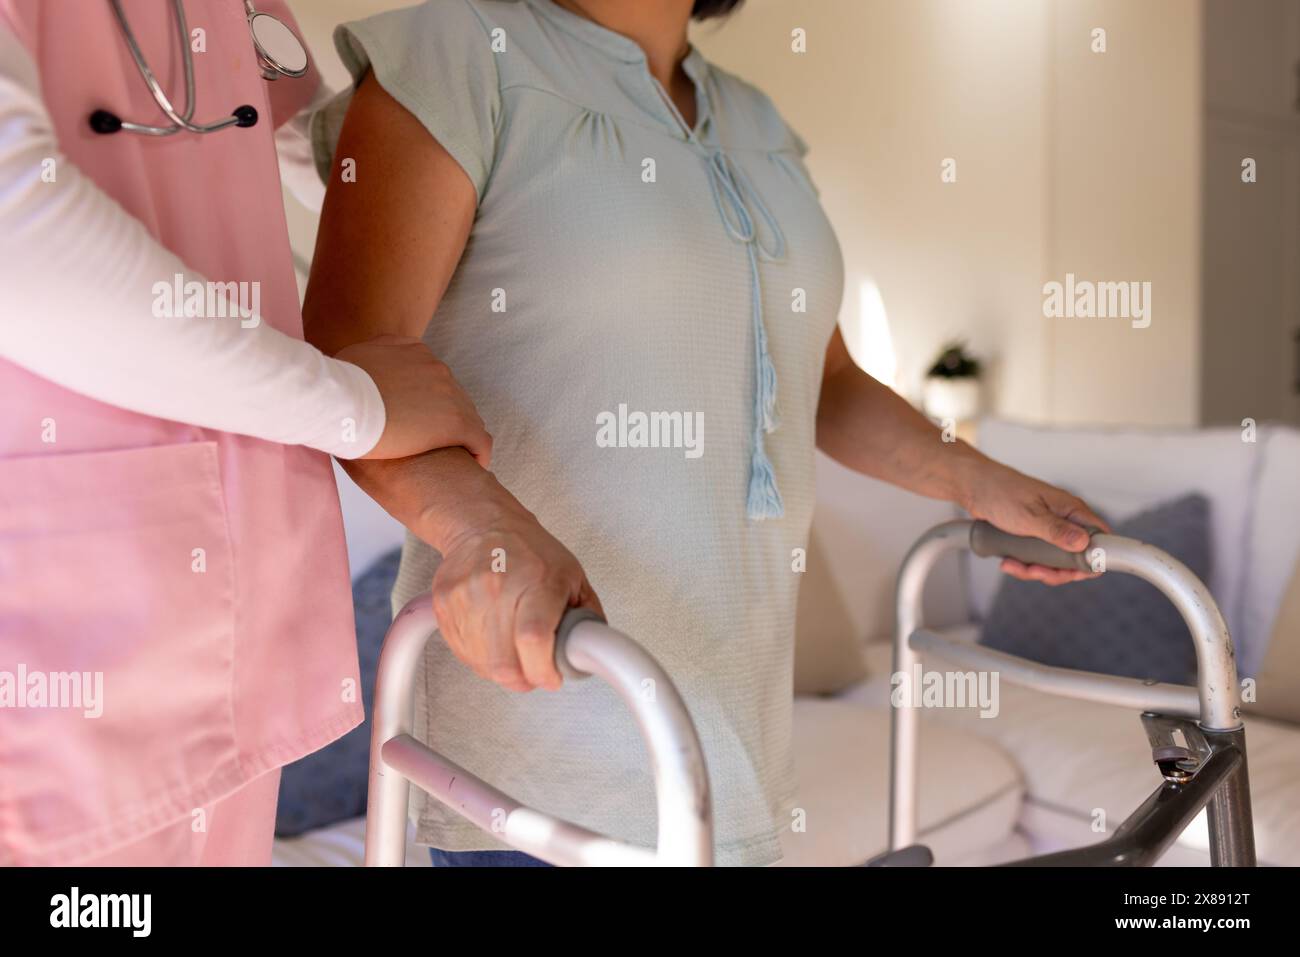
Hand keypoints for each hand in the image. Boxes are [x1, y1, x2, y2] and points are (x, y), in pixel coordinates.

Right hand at [336, 335, 491, 464]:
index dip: (427, 398)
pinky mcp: (456, 423)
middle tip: (431, 440)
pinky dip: (479, 452)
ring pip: (468, 416)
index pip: (431, 374)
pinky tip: (475, 464)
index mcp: (413, 351)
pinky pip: (479, 439)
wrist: (342, 404)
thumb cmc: (337, 389)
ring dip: (461, 435)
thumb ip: (369, 361)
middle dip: (443, 416)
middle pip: (451, 395)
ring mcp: (449, 393)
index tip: (417, 416)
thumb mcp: (352, 358)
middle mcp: (435, 367)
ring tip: (453, 455)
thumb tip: (365, 369)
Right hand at [430, 501, 602, 691]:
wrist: (483, 526)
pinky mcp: (444, 605)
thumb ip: (586, 617)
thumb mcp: (573, 577)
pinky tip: (494, 643)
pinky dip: (481, 659)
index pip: (534, 638)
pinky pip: (462, 654)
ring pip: (482, 665)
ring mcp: (466, 597)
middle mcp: (498, 587)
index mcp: (538, 580)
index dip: (543, 670)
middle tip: (535, 670)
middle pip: (504, 663)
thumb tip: (591, 653)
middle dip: (525, 678)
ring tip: (515, 651)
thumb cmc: (530, 550)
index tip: (551, 676)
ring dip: (503, 671)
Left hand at [960, 458, 1110, 584]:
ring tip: (1014, 565)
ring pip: (1055, 562)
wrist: (973, 487)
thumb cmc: (1000, 492)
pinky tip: (1008, 561)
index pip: (1101, 538)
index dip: (1094, 560)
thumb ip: (1056, 531)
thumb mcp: (1029, 516)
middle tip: (1035, 571)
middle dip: (1056, 571)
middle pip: (1077, 558)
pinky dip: (1024, 565)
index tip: (1074, 572)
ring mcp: (1049, 530)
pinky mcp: (1034, 537)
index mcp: (1071, 510)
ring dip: (1036, 570)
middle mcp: (1064, 520)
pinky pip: (1037, 559)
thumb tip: (1084, 543)